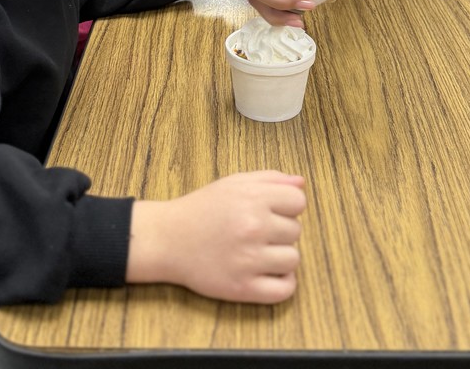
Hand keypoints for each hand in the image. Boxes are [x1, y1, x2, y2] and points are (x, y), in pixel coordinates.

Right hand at [126, 171, 306, 303]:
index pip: (298, 202)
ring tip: (260, 252)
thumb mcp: (234, 182)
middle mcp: (254, 227)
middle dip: (280, 230)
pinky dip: (283, 283)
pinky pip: (284, 289)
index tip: (272, 211)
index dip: (287, 206)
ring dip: (281, 256)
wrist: (169, 239)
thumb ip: (271, 178)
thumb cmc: (203, 208)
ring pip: (293, 259)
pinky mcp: (243, 288)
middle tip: (258, 232)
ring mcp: (249, 260)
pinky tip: (269, 273)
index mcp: (253, 199)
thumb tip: (300, 184)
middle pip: (296, 231)